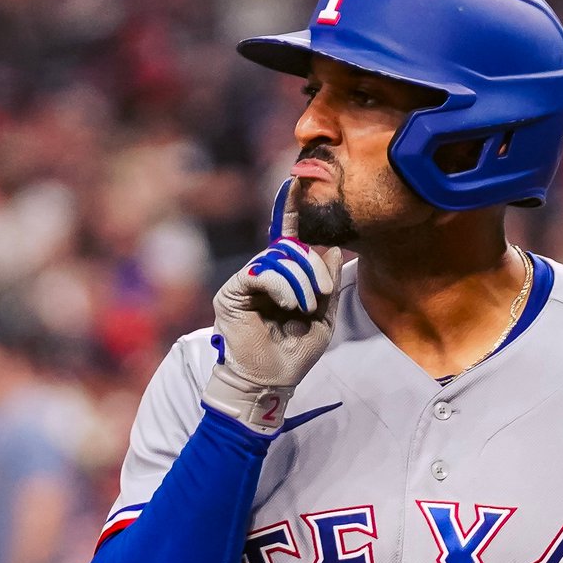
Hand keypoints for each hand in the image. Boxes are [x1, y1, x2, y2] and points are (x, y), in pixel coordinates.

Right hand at [204, 179, 342, 432]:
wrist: (270, 382)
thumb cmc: (294, 355)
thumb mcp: (323, 316)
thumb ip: (326, 281)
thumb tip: (329, 245)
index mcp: (285, 278)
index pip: (289, 237)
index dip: (292, 209)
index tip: (298, 180)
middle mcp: (264, 274)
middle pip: (290, 246)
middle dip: (312, 266)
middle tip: (320, 295)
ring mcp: (247, 282)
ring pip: (278, 257)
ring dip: (300, 280)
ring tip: (305, 307)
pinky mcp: (233, 292)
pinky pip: (261, 271)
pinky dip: (281, 285)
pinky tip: (288, 304)